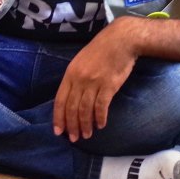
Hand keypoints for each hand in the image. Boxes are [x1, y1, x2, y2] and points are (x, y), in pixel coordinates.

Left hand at [53, 20, 138, 142]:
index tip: (59, 131)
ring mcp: (94, 82)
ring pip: (85, 110)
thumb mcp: (81, 61)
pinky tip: (101, 124)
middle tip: (74, 138)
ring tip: (87, 134)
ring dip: (85, 125)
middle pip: (72, 108)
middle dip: (72, 125)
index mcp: (70, 73)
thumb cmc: (101, 50)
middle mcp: (80, 79)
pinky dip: (100, 118)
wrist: (121, 40)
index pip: (60, 100)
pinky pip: (101, 106)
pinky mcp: (109, 85)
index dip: (58, 118)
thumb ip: (75, 78)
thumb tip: (71, 98)